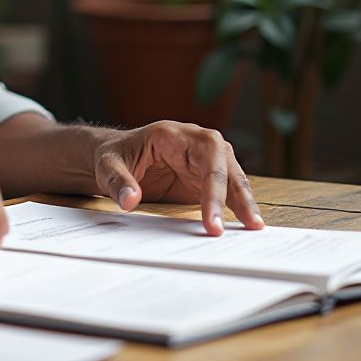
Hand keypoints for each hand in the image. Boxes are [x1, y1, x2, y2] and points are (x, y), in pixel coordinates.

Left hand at [92, 120, 264, 235]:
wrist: (113, 156)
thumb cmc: (112, 156)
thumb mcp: (106, 165)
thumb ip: (116, 180)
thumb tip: (129, 200)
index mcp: (173, 134)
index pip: (205, 157)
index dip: (213, 189)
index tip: (211, 220)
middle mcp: (193, 142)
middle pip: (225, 164)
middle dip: (239, 194)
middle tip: (249, 224)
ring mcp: (201, 159)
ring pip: (231, 176)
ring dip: (244, 200)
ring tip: (254, 226)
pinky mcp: (203, 176)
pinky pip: (225, 189)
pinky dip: (235, 205)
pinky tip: (244, 223)